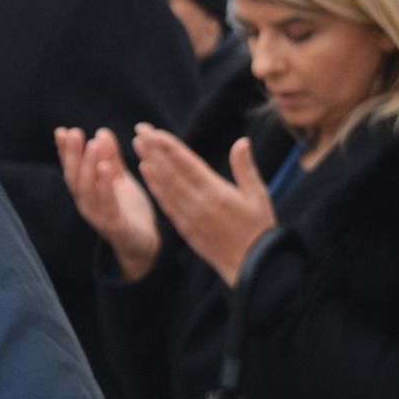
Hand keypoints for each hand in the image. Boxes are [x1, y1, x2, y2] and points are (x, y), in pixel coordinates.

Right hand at [56, 127, 160, 281]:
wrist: (144, 243)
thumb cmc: (128, 210)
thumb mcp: (119, 179)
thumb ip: (110, 158)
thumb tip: (101, 132)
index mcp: (85, 192)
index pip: (71, 168)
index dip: (65, 151)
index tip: (62, 131)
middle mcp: (86, 204)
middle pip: (74, 177)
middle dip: (73, 154)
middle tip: (75, 133)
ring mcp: (97, 215)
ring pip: (87, 189)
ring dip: (88, 166)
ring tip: (93, 145)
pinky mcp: (114, 225)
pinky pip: (107, 204)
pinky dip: (105, 185)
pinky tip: (106, 168)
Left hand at [135, 126, 275, 286]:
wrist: (252, 267)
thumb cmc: (260, 229)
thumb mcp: (259, 196)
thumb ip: (245, 168)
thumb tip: (241, 141)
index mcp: (217, 193)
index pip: (187, 164)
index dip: (169, 146)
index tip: (154, 131)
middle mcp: (198, 203)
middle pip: (171, 171)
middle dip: (153, 150)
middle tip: (140, 131)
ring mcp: (189, 216)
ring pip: (164, 186)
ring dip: (150, 164)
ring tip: (138, 145)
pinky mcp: (184, 228)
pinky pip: (165, 203)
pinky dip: (154, 186)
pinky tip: (146, 172)